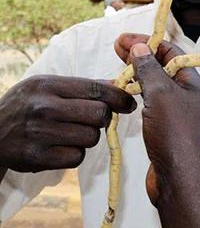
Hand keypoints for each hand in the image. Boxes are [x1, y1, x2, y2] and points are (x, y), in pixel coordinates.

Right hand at [0, 76, 135, 172]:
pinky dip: (75, 154)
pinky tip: (61, 147)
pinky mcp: (37, 157)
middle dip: (103, 118)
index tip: (130, 103)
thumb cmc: (27, 106)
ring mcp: (39, 133)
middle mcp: (43, 107)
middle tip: (93, 119)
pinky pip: (77, 157)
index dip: (119, 97)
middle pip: (99, 114)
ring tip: (72, 133)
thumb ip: (84, 86)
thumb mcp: (48, 86)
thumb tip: (121, 84)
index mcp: (48, 85)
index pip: (96, 89)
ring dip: (88, 137)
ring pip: (91, 137)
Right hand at [116, 33, 199, 226]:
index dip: (147, 42)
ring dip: (136, 76)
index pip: (170, 51)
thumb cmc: (178, 135)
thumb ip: (150, 70)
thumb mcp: (162, 95)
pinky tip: (122, 96)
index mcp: (190, 82)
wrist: (182, 180)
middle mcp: (185, 95)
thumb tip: (140, 46)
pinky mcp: (164, 129)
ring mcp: (175, 113)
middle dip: (139, 56)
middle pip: (161, 67)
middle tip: (116, 49)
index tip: (123, 40)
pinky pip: (149, 105)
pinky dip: (136, 96)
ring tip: (116, 70)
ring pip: (154, 86)